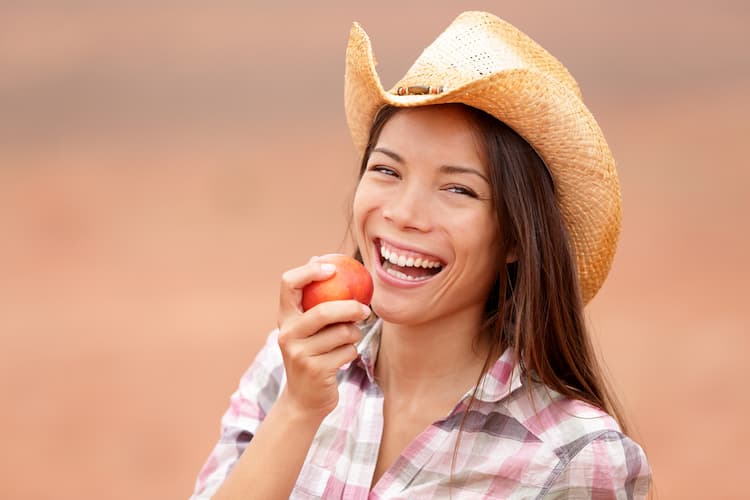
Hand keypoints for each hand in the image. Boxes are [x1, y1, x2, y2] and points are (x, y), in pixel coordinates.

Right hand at [276, 256, 370, 418]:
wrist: (304, 400)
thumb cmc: (312, 354)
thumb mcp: (306, 328)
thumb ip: (313, 300)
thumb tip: (320, 257)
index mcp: (285, 318)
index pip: (288, 283)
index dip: (310, 271)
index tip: (333, 269)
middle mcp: (287, 334)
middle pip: (323, 311)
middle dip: (350, 307)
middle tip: (364, 309)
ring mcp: (300, 354)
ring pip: (341, 333)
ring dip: (353, 334)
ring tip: (349, 339)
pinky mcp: (316, 370)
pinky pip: (347, 351)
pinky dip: (352, 351)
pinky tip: (344, 358)